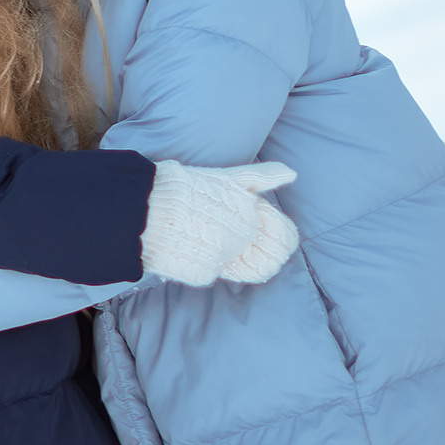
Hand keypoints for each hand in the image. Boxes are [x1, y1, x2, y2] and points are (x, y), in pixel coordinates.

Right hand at [142, 160, 298, 287]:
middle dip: (231, 239)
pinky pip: (206, 270)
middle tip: (203, 223)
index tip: (263, 234)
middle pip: (246, 245)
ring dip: (211, 250)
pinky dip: (194, 262)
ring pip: (225, 258)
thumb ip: (262, 177)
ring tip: (189, 232)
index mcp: (249, 207)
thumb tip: (293, 173)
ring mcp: (226, 253)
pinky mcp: (208, 271)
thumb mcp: (226, 176)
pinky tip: (180, 246)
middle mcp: (243, 232)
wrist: (151, 206)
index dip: (275, 236)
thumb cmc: (184, 186)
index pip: (281, 234)